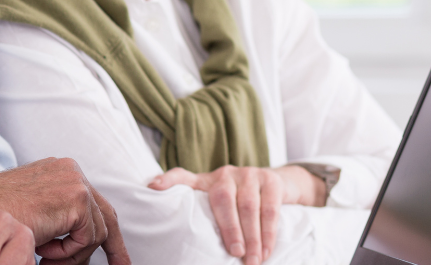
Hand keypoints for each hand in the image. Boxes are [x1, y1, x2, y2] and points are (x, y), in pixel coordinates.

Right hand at [0, 158, 130, 264]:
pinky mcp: (77, 198)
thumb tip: (84, 245)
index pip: (94, 204)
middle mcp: (71, 170)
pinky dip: (68, 253)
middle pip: (105, 214)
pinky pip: (88, 238)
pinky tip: (43, 250)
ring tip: (45, 258)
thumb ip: (61, 219)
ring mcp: (75, 181)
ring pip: (96, 233)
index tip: (117, 257)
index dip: (107, 233)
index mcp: (61, 171)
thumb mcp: (37, 214)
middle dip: (114, 247)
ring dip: (73, 255)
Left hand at [147, 165, 323, 264]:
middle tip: (235, 254)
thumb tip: (182, 237)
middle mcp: (225, 174)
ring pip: (249, 207)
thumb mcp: (218, 202)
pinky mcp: (270, 181)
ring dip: (253, 238)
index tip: (153, 187)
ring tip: (252, 261)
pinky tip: (266, 251)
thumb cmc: (240, 200)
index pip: (182, 176)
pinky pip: (270, 209)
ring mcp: (248, 174)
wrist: (278, 183)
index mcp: (206, 180)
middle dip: (230, 230)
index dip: (167, 180)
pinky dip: (268, 233)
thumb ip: (202, 213)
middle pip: (223, 200)